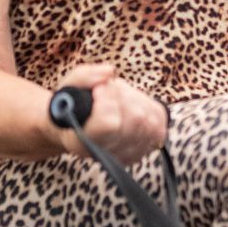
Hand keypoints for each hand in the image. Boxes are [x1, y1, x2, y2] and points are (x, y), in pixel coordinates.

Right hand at [51, 63, 167, 166]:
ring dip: (135, 100)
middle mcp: (107, 154)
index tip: (98, 89)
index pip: (108, 123)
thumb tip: (109, 72)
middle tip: (107, 92)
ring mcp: (130, 154)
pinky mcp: (148, 147)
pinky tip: (131, 106)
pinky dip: (147, 106)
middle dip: (122, 96)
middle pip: (134, 117)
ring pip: (149, 118)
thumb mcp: (68, 87)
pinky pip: (159, 119)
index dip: (107, 99)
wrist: (81, 126)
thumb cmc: (72, 107)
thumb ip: (84, 76)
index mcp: (81, 142)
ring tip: (117, 100)